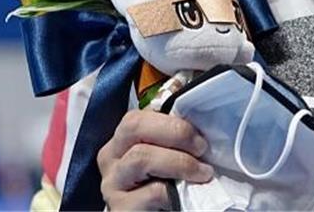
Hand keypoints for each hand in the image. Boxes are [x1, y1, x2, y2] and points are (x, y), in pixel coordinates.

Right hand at [97, 109, 213, 210]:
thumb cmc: (168, 185)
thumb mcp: (169, 154)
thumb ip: (173, 135)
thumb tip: (198, 111)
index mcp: (123, 139)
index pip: (139, 114)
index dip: (173, 117)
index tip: (201, 129)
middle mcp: (111, 157)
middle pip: (134, 125)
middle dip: (176, 131)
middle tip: (201, 147)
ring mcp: (112, 183)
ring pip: (141, 156)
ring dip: (180, 162)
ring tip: (203, 173)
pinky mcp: (121, 208)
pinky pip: (153, 191)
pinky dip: (175, 191)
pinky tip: (184, 196)